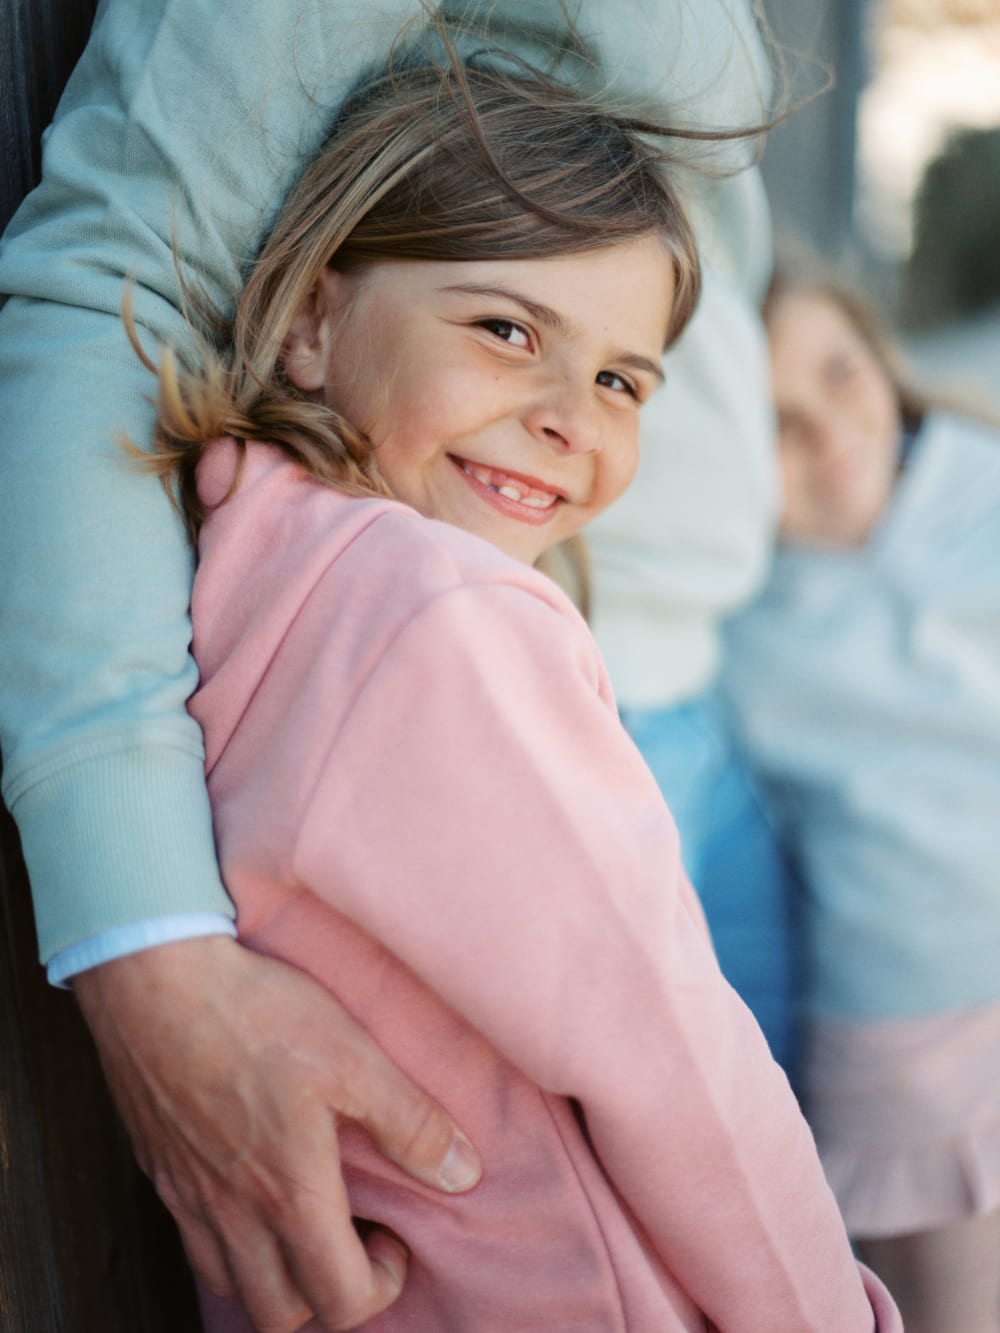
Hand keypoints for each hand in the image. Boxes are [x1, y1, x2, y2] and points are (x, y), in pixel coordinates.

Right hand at [73, 935, 479, 1331]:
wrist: (154, 980)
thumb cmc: (257, 1014)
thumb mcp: (355, 1057)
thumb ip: (410, 1124)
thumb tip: (462, 1174)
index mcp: (289, 1195)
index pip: (339, 1303)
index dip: (381, 1287)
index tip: (394, 1236)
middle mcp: (232, 1214)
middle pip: (280, 1314)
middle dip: (329, 1296)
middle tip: (355, 1235)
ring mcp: (186, 1196)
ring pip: (231, 1285)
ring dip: (276, 1274)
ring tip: (306, 1216)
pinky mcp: (158, 1168)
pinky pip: (193, 1242)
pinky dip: (230, 1243)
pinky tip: (252, 1187)